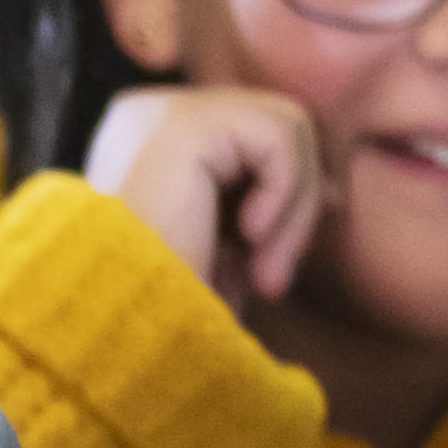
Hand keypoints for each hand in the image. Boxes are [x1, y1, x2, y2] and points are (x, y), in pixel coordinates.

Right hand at [82, 77, 331, 310]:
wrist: (117, 338)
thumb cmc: (160, 314)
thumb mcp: (218, 252)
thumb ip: (262, 207)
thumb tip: (331, 186)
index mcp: (140, 139)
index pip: (244, 135)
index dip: (284, 187)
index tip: (287, 254)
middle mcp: (144, 113)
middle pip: (271, 122)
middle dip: (295, 201)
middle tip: (272, 279)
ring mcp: (160, 110)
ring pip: (287, 126)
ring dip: (295, 208)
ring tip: (264, 271)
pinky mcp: (185, 122)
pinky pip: (281, 137)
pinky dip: (286, 194)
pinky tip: (248, 239)